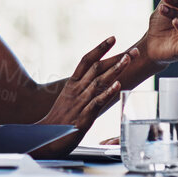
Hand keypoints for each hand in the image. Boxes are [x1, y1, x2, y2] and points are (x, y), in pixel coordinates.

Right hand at [31, 37, 128, 157]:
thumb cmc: (58, 120)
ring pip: (99, 82)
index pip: (86, 60)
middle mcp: (76, 90)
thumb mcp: (68, 99)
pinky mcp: (84, 117)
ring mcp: (80, 103)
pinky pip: (97, 102)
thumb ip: (80, 89)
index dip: (100, 48)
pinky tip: (117, 85)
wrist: (44, 138)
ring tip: (128, 60)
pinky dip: (107, 92)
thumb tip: (94, 81)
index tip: (113, 38)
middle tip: (134, 50)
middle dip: (117, 58)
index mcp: (72, 84)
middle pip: (97, 68)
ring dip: (115, 70)